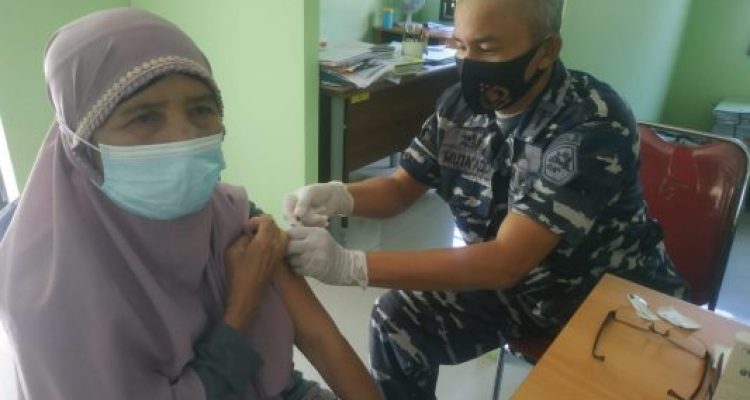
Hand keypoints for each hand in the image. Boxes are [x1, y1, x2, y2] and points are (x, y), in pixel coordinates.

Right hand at [223, 215, 287, 330]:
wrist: (248, 294)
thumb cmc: (238, 272)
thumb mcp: (233, 250)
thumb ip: (242, 237)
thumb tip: (249, 234)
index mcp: (265, 241)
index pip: (267, 220)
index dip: (256, 220)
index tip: (247, 228)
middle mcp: (277, 245)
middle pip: (276, 226)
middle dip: (264, 225)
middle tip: (253, 232)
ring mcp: (280, 253)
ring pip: (282, 235)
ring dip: (272, 233)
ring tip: (260, 239)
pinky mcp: (280, 261)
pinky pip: (282, 244)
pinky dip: (275, 241)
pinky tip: (265, 248)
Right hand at [282, 181, 353, 226]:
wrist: (333, 196)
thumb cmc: (320, 191)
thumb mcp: (310, 194)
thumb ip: (303, 204)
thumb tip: (296, 215)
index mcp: (288, 201)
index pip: (287, 214)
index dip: (293, 220)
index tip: (302, 224)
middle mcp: (291, 210)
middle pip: (295, 222)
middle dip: (310, 221)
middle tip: (323, 217)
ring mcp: (299, 218)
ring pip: (304, 227)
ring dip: (316, 223)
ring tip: (325, 218)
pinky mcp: (307, 224)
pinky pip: (309, 229)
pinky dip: (318, 226)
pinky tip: (325, 222)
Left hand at [285, 227, 367, 287]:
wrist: (345, 265)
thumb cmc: (329, 250)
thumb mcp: (320, 236)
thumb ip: (304, 234)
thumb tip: (282, 235)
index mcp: (315, 232)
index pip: (291, 232)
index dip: (286, 238)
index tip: (286, 242)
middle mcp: (314, 243)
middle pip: (288, 246)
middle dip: (285, 251)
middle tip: (288, 253)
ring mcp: (313, 257)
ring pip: (291, 259)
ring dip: (291, 262)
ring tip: (298, 261)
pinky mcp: (313, 270)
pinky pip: (296, 269)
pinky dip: (297, 269)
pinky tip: (304, 267)